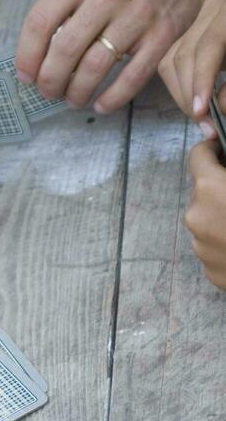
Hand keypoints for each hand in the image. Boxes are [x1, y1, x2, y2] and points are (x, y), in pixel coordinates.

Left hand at [16, 0, 215, 113]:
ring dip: (77, 93)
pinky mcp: (162, 34)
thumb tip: (38, 51)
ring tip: (73, 99)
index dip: (27, 56)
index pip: (40, 22)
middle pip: (64, 51)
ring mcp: (137, 15)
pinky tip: (101, 105)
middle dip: (50, 82)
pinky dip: (112, 99)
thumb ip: (66, 4)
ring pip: (94, 68)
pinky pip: (131, 78)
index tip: (26, 75)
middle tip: (49, 91)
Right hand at [159, 0, 225, 131]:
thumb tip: (218, 107)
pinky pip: (169, 67)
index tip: (201, 111)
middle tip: (204, 122)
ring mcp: (194, 26)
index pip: (208, 45)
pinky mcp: (184, 40)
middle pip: (183, 57)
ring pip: (171, 63)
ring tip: (198, 116)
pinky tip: (192, 103)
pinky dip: (177, 90)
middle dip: (189, 95)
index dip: (202, 80)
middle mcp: (209, 13)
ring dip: (181, 96)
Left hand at [185, 140, 225, 287]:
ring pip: (207, 221)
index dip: (213, 149)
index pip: (198, 157)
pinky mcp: (209, 271)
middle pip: (202, 192)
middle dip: (221, 187)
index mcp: (209, 188)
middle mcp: (197, 217)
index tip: (224, 149)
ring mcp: (201, 248)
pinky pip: (215, 248)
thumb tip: (220, 152)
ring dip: (223, 215)